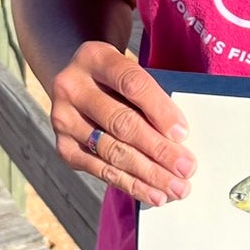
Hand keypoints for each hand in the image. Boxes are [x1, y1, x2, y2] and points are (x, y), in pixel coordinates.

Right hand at [49, 42, 196, 205]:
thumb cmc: (117, 78)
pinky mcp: (63, 147)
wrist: (77, 83)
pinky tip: (153, 193)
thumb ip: (152, 93)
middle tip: (186, 168)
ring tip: (176, 187)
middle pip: (121, 122)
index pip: (131, 83)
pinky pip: (100, 170)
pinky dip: (130, 184)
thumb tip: (181, 137)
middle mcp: (72, 86)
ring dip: (148, 173)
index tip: (183, 133)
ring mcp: (63, 119)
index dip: (159, 109)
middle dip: (158, 149)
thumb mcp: (130, 70)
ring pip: (112, 151)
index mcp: (95, 57)